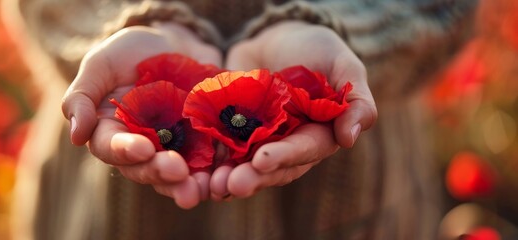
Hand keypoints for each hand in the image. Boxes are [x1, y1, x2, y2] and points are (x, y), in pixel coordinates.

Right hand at [61, 22, 221, 207]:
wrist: (176, 41)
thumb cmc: (132, 51)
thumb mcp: (101, 63)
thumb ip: (82, 96)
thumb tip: (76, 136)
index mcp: (112, 133)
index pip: (112, 149)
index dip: (125, 151)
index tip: (142, 147)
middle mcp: (142, 148)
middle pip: (147, 169)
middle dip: (161, 172)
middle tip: (177, 170)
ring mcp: (175, 149)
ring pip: (179, 176)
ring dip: (189, 185)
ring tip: (202, 187)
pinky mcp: (204, 144)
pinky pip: (211, 163)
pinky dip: (218, 171)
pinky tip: (226, 174)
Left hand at [210, 21, 377, 198]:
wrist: (276, 37)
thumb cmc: (316, 49)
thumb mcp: (342, 65)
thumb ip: (356, 99)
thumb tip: (350, 138)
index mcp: (317, 134)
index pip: (304, 150)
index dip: (284, 156)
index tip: (264, 160)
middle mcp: (287, 144)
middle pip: (271, 167)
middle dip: (253, 176)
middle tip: (233, 184)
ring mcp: (257, 140)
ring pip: (244, 165)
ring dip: (229, 177)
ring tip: (213, 184)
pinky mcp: (231, 132)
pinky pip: (219, 150)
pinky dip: (209, 162)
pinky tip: (196, 171)